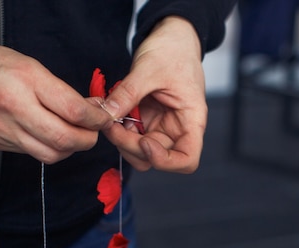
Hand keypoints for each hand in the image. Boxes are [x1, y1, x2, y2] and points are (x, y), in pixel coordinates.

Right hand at [0, 38, 111, 163]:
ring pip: (51, 154)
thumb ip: (61, 91)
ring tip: (75, 135)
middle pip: (65, 139)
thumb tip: (92, 109)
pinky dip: (50, 149)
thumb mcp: (30, 66)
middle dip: (88, 139)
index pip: (73, 110)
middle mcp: (15, 108)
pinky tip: (52, 137)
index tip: (104, 116)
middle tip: (94, 131)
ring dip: (70, 149)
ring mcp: (5, 130)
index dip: (97, 118)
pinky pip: (33, 154)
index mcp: (26, 81)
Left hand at [102, 16, 206, 172]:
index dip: (165, 161)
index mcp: (191, 119)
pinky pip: (131, 135)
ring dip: (122, 140)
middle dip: (131, 146)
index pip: (187, 160)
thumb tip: (107, 115)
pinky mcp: (147, 120)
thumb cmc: (173, 50)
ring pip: (140, 151)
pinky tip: (111, 112)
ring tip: (109, 117)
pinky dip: (118, 129)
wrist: (172, 36)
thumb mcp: (149, 69)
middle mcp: (178, 128)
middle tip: (111, 124)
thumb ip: (128, 94)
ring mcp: (161, 126)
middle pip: (156, 157)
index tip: (143, 143)